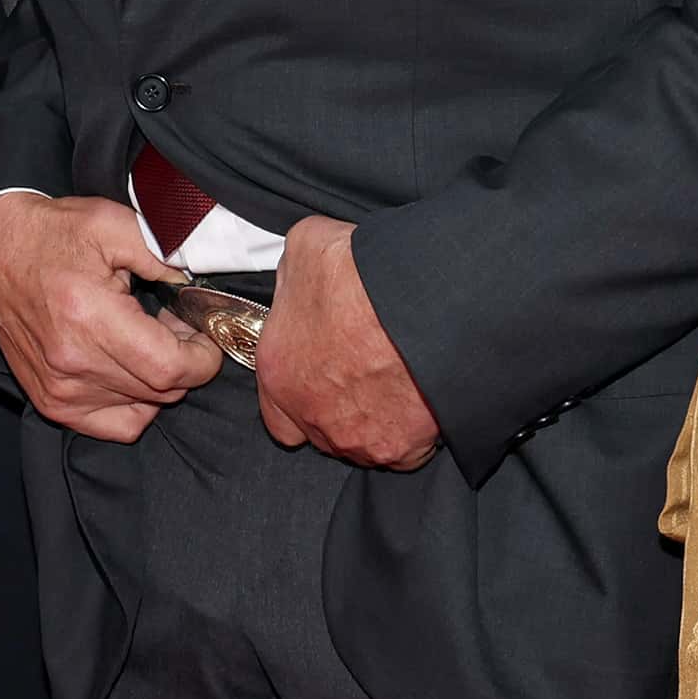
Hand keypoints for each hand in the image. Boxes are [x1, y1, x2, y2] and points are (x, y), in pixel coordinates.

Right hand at [0, 190, 219, 441]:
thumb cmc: (51, 235)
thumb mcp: (112, 223)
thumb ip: (163, 254)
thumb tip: (196, 289)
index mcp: (90, 317)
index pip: (171, 369)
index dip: (202, 357)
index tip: (202, 332)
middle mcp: (72, 362)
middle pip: (163, 391)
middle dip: (185, 361)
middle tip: (175, 326)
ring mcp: (59, 389)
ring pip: (145, 408)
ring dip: (159, 379)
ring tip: (146, 340)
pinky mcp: (51, 401)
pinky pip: (117, 426)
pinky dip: (136, 405)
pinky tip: (131, 371)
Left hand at [250, 215, 440, 468]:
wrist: (421, 302)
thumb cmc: (359, 276)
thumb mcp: (305, 247)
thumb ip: (292, 275)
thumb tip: (299, 276)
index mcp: (279, 373)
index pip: (276, 410)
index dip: (297, 391)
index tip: (318, 372)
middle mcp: (313, 417)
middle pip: (321, 426)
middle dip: (338, 403)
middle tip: (364, 367)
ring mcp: (357, 439)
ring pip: (361, 440)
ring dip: (372, 416)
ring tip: (395, 378)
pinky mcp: (401, 449)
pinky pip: (403, 450)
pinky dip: (410, 430)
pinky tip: (419, 396)